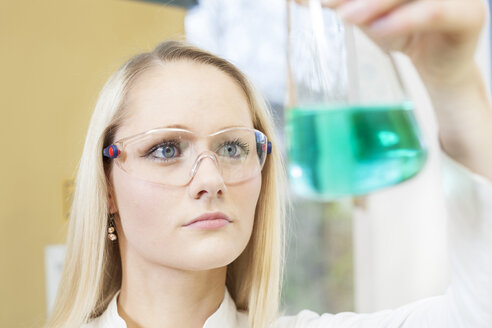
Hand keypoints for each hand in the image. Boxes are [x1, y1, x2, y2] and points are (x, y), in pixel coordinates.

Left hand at [323, 0, 486, 86]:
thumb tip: (299, 0)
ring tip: (346, 16)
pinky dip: (404, 20)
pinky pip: (434, 12)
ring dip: (375, 1)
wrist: (438, 65)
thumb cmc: (403, 31)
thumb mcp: (366, 12)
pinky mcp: (468, 15)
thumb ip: (341, 2)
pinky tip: (379, 29)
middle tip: (323, 1)